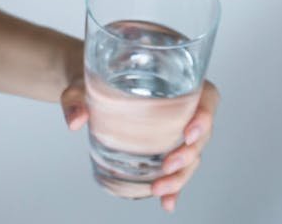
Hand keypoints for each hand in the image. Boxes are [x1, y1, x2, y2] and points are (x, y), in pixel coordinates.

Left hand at [61, 79, 219, 211]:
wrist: (86, 90)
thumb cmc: (91, 79)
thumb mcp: (80, 85)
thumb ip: (76, 99)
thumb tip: (75, 120)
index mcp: (175, 82)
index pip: (205, 97)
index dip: (205, 116)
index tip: (189, 133)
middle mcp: (181, 108)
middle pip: (200, 134)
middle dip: (188, 154)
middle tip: (168, 166)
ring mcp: (174, 130)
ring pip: (191, 156)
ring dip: (180, 176)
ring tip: (159, 189)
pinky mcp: (163, 147)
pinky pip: (176, 168)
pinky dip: (174, 187)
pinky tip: (167, 202)